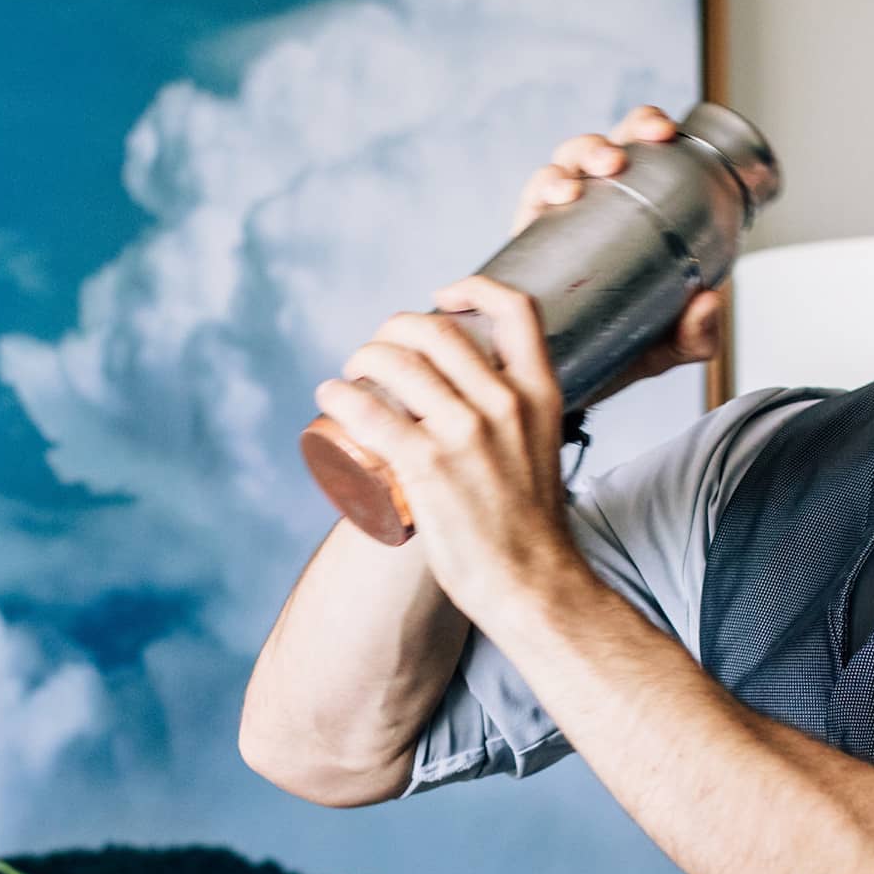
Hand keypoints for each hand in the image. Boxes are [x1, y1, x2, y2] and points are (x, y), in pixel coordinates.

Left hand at [314, 276, 579, 623]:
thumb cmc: (530, 528)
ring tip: (349, 376)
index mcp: (540, 394)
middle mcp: (505, 403)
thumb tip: (471, 393)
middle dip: (394, 329)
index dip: (472, 288)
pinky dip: (340, 397)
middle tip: (378, 351)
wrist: (533, 584)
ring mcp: (465, 433)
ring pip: (395, 361)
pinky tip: (331, 399)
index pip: (516, 308)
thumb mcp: (541, 449)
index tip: (443, 297)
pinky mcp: (427, 466)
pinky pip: (368, 412)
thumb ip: (516, 414)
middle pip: (435, 329)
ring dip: (360, 358)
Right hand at [510, 104, 726, 402]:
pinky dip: (538, 193)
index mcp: (633, 211)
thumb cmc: (622, 354)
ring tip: (577, 186)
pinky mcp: (526, 246)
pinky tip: (551, 201)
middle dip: (604, 142)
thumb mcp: (667, 347)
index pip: (639, 151)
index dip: (646, 127)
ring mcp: (558, 224)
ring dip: (569, 164)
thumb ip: (696, 333)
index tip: (662, 133)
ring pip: (559, 168)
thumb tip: (709, 301)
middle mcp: (593, 208)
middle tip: (616, 162)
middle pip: (595, 151)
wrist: (570, 388)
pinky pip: (527, 205)